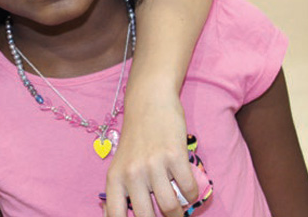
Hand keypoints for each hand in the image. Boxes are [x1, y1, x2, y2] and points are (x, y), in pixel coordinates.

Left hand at [104, 90, 195, 216]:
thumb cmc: (136, 137)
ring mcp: (153, 165)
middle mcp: (131, 173)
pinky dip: (192, 194)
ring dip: (179, 212)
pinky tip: (188, 186)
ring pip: (171, 207)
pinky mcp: (174, 156)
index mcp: (115, 178)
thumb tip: (122, 216)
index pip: (115, 216)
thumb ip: (123, 189)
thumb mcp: (121, 163)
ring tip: (179, 206)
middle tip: (168, 216)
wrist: (148, 101)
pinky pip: (189, 190)